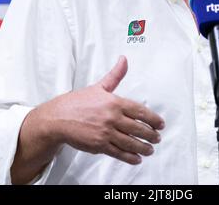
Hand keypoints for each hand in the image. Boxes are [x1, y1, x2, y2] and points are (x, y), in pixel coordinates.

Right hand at [42, 56, 164, 164]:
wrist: (58, 118)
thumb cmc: (78, 102)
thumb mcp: (99, 86)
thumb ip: (115, 75)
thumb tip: (124, 60)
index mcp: (114, 102)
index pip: (140, 111)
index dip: (153, 119)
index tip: (160, 124)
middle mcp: (112, 118)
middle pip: (138, 128)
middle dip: (151, 135)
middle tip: (157, 138)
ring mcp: (106, 133)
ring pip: (130, 142)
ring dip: (143, 147)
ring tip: (150, 149)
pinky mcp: (99, 145)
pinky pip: (118, 153)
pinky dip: (129, 157)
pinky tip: (137, 158)